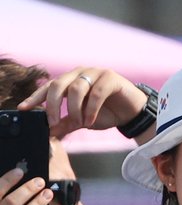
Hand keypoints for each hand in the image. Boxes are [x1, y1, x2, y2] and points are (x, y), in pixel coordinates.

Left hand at [20, 67, 147, 139]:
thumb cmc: (108, 114)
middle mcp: (80, 73)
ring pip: (75, 88)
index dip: (35, 98)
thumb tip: (48, 131)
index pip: (48, 87)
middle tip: (52, 122)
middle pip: (58, 85)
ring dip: (74, 109)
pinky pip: (95, 93)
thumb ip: (66, 123)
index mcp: (70, 81)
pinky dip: (90, 109)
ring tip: (80, 123)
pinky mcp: (110, 77)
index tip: (24, 109)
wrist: (134, 113)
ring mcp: (95, 73)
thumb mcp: (83, 120)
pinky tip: (90, 120)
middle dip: (53, 105)